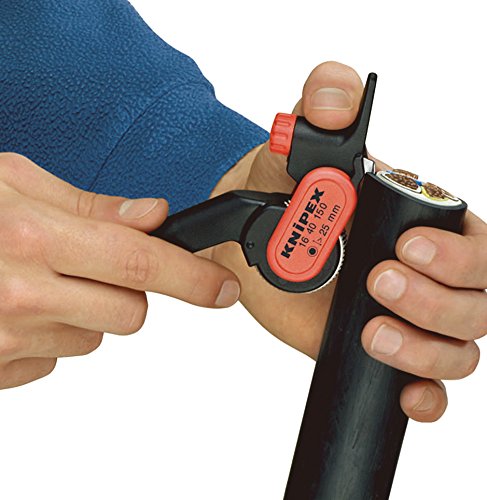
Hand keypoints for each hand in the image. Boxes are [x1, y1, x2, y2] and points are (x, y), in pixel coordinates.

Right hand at [0, 153, 239, 388]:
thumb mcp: (10, 183)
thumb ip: (88, 205)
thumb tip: (150, 215)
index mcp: (33, 236)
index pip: (143, 262)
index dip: (194, 278)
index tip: (224, 289)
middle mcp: (22, 293)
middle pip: (129, 312)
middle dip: (126, 291)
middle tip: (88, 265)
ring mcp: (6, 340)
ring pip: (94, 338)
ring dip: (83, 312)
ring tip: (37, 280)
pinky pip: (54, 357)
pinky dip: (49, 334)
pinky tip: (13, 306)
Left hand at [210, 61, 485, 422]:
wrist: (248, 231)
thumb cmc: (280, 185)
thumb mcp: (297, 140)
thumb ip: (322, 103)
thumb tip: (339, 102)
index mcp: (422, 218)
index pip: (479, 242)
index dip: (459, 253)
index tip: (403, 247)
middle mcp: (427, 268)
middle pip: (482, 300)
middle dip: (437, 300)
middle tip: (377, 280)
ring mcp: (407, 311)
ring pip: (462, 347)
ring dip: (427, 348)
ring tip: (369, 331)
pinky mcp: (383, 344)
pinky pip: (428, 380)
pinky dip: (427, 393)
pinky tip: (406, 391)